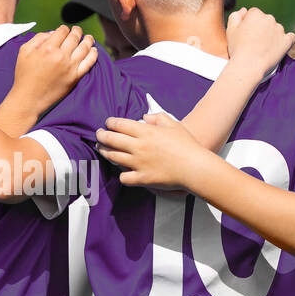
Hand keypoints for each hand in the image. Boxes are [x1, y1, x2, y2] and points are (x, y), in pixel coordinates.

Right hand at [11, 25, 97, 116]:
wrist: (28, 98)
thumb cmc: (25, 75)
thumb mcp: (24, 51)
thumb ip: (39, 38)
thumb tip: (53, 33)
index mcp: (48, 48)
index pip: (62, 31)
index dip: (64, 28)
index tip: (64, 30)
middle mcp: (61, 56)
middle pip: (74, 37)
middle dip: (77, 31)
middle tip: (78, 30)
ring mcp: (70, 67)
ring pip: (84, 48)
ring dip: (88, 40)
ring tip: (89, 38)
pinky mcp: (75, 77)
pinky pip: (89, 63)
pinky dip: (93, 54)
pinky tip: (94, 50)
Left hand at [96, 112, 210, 189]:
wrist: (194, 167)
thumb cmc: (187, 145)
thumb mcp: (173, 124)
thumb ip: (158, 117)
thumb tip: (144, 117)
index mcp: (146, 131)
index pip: (120, 124)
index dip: (110, 123)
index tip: (108, 123)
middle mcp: (139, 146)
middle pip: (111, 139)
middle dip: (102, 135)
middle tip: (99, 134)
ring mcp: (139, 163)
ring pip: (113, 157)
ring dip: (105, 152)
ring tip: (103, 150)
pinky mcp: (142, 178)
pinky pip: (124, 177)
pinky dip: (121, 174)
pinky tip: (122, 171)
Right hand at [225, 7, 294, 77]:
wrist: (248, 66)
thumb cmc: (237, 48)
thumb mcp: (230, 30)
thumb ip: (236, 16)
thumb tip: (244, 10)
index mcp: (256, 14)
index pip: (253, 14)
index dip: (249, 24)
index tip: (246, 34)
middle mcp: (270, 18)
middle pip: (266, 20)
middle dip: (261, 28)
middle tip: (254, 42)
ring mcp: (280, 29)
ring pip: (276, 29)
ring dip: (272, 35)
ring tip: (263, 48)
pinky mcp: (287, 40)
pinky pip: (290, 37)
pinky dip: (286, 40)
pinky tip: (279, 46)